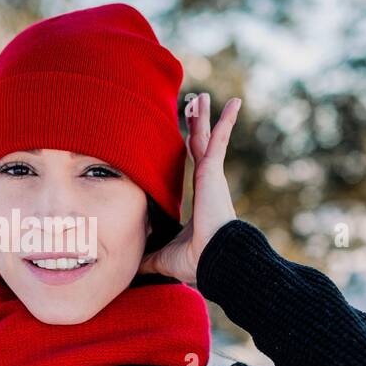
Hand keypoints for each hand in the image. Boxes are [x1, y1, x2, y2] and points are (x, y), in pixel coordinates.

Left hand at [139, 94, 239, 285]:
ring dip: (205, 116)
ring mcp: (211, 176)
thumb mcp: (164, 255)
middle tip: (193, 106)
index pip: (192, 164)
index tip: (185, 133)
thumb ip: (148, 257)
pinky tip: (235, 102)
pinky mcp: (214, 172)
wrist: (214, 260)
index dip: (189, 147)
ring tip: (202, 96)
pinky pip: (220, 140)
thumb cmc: (194, 261)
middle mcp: (207, 183)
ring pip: (207, 138)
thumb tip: (130, 268)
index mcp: (199, 197)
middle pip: (199, 145)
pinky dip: (227, 121)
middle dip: (196, 124)